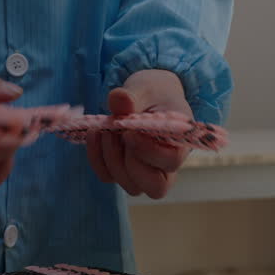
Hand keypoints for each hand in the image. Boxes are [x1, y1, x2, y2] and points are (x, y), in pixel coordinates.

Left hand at [86, 69, 190, 198]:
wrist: (146, 96)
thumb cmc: (153, 93)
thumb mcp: (145, 87)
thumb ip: (134, 94)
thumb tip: (118, 98)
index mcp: (180, 142)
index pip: (172, 161)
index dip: (150, 152)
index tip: (130, 132)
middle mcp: (166, 165)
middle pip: (155, 187)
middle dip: (129, 163)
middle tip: (114, 132)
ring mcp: (146, 172)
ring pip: (131, 186)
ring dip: (111, 159)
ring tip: (102, 129)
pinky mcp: (124, 172)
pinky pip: (108, 177)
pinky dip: (97, 159)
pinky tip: (95, 134)